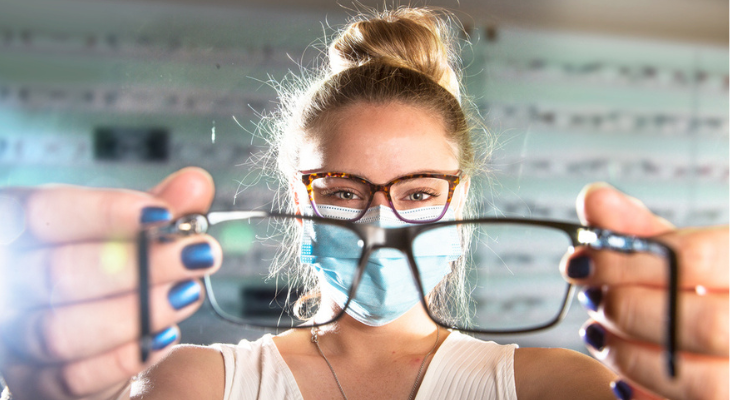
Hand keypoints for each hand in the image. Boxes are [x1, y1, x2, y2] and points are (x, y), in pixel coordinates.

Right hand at [0, 167, 221, 399]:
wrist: (91, 342)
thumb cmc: (103, 276)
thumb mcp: (129, 234)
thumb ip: (160, 208)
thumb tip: (195, 184)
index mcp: (20, 230)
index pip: (44, 211)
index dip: (104, 211)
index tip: (163, 214)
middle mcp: (8, 281)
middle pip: (58, 270)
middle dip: (139, 263)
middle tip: (198, 254)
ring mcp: (15, 336)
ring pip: (63, 329)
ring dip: (138, 311)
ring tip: (188, 293)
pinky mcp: (36, 381)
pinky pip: (77, 375)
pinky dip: (127, 354)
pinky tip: (165, 335)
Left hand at [563, 183, 727, 399]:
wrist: (723, 338)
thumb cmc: (702, 291)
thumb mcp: (680, 256)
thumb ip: (639, 230)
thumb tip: (594, 197)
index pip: (694, 259)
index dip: (625, 262)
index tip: (579, 262)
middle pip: (702, 323)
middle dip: (629, 310)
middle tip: (592, 300)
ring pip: (703, 381)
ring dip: (633, 357)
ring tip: (599, 334)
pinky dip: (645, 394)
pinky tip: (620, 377)